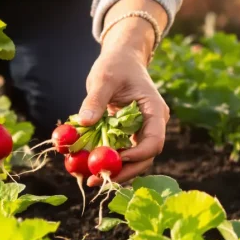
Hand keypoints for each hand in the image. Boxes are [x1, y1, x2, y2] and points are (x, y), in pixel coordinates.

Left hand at [80, 19, 169, 187]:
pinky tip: (88, 167)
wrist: (121, 58)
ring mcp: (141, 131)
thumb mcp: (104, 78)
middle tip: (98, 180)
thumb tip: (85, 122)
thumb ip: (95, 100)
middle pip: (144, 157)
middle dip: (123, 171)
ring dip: (114, 170)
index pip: (154, 141)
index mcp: (155, 111)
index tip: (115, 161)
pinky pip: (120, 152)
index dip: (137, 156)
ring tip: (89, 179)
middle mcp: (152, 125)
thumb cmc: (116, 64)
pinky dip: (106, 160)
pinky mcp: (128, 134)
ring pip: (132, 159)